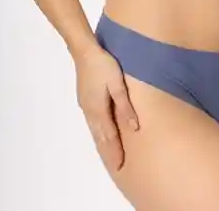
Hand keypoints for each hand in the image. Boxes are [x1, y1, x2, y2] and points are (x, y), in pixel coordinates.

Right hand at [74, 44, 139, 172]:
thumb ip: (125, 106)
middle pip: (101, 137)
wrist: (84, 51)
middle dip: (109, 152)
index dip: (115, 152)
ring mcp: (86, 105)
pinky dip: (98, 133)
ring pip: (95, 131)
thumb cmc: (104, 65)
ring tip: (109, 156)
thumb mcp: (118, 84)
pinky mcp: (85, 99)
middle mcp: (91, 111)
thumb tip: (134, 128)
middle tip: (116, 167)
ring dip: (103, 144)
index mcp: (99, 110)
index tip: (120, 167)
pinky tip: (101, 134)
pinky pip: (93, 123)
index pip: (109, 137)